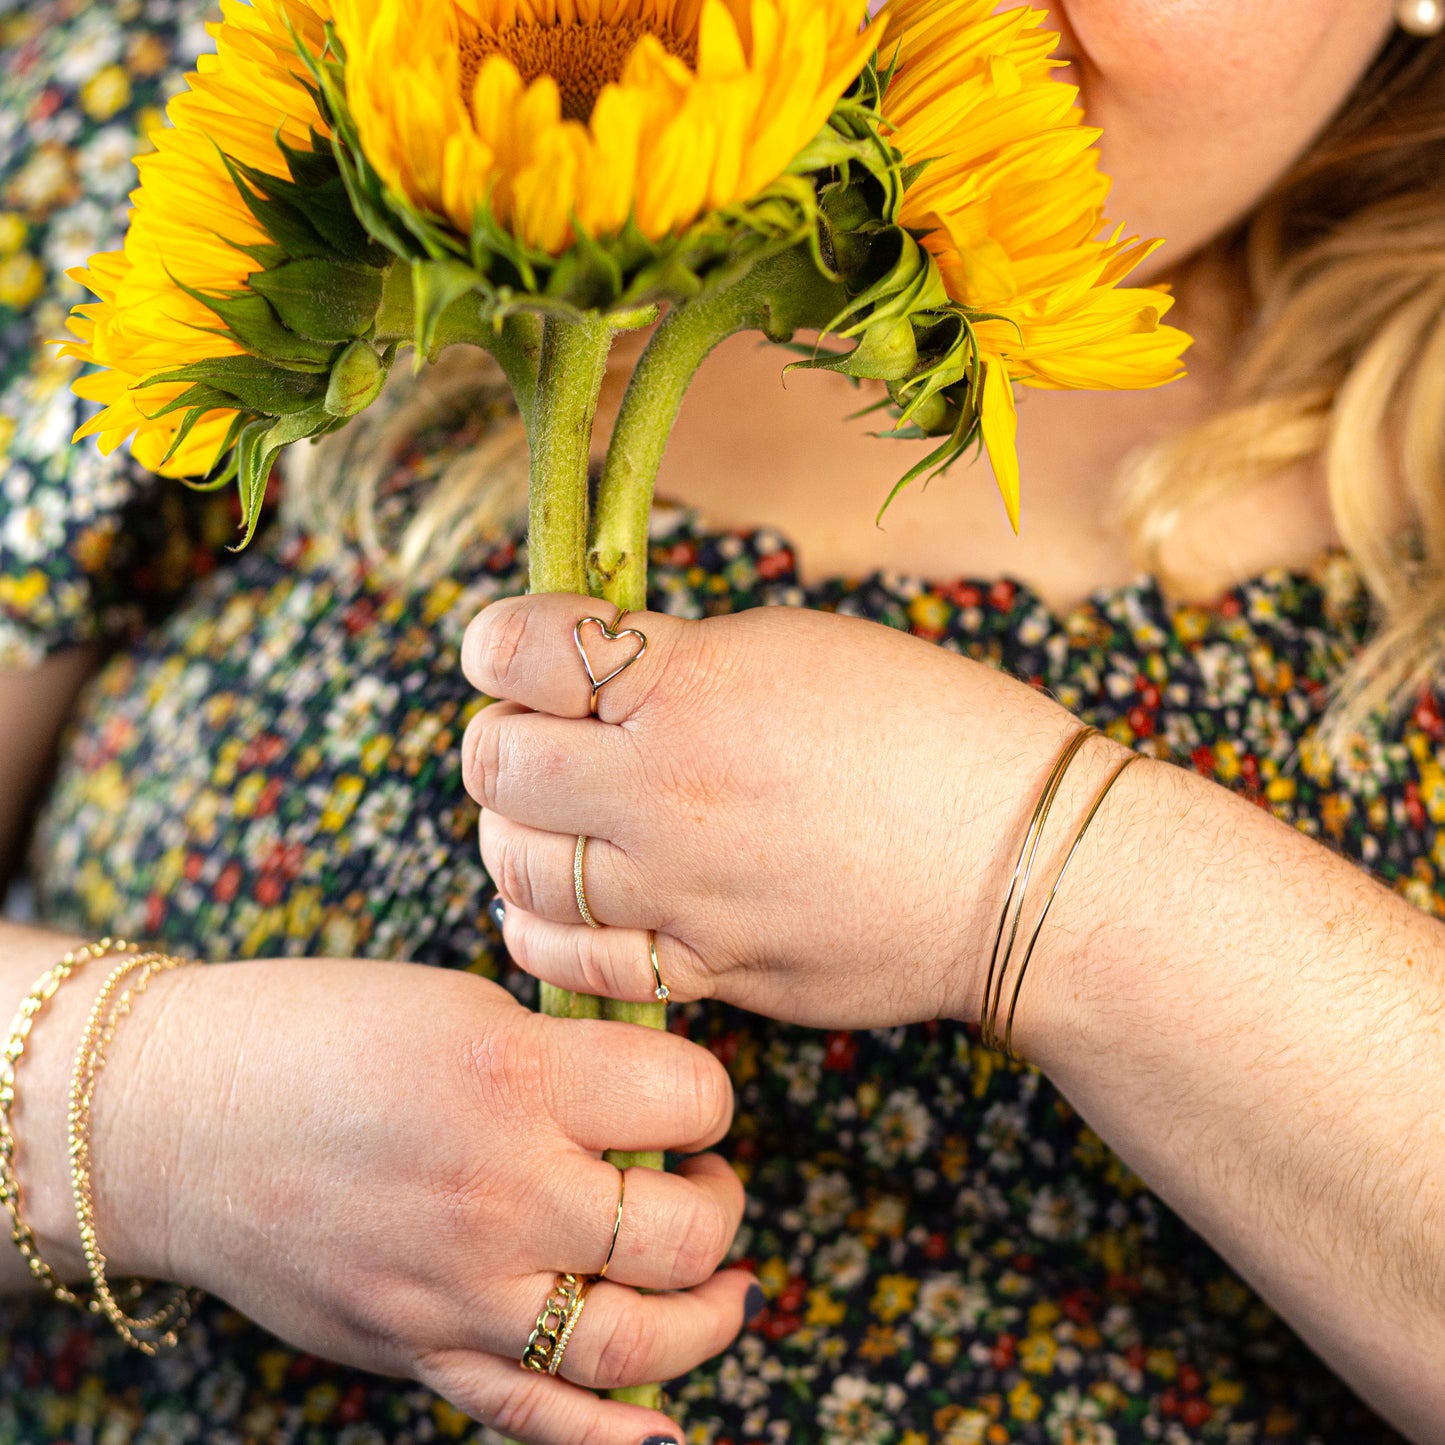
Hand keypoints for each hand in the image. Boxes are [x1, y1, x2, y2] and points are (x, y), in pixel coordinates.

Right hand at [36, 957, 752, 1444]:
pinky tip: (670, 1422)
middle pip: (680, 1232)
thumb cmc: (312, 1034)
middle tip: (703, 1176)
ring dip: (708, 1322)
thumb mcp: (456, 1005)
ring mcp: (457, 1289)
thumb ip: (561, 1062)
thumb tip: (649, 1108)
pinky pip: (536, 1419)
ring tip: (726, 1287)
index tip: (689, 1095)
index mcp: (511, 1075)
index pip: (686, 1098)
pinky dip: (618, 1435)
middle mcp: (496, 1190)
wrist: (174, 1119)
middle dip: (720, 1204)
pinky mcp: (417, 1352)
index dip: (707, 1093)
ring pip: (634, 1344)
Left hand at [461, 593, 1112, 1029]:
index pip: (517, 648)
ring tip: (554, 820)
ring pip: (517, 867)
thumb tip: (587, 674)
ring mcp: (682, 892)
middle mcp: (668, 789)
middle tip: (538, 738)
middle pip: (496, 764)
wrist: (1024, 868)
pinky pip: (574, 962)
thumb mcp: (801, 649)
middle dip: (500, 742)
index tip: (515, 653)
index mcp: (692, 682)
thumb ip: (676, 661)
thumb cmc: (932, 733)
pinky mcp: (708, 970)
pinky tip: (563, 904)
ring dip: (516, 834)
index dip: (499, 643)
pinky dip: (544, 928)